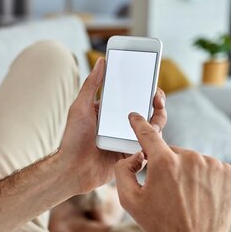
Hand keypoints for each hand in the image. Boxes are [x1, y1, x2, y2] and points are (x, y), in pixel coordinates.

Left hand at [59, 58, 166, 193]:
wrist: (72, 170)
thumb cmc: (73, 139)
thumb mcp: (80, 108)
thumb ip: (91, 85)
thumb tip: (102, 61)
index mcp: (112, 112)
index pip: (134, 97)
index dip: (148, 90)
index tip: (154, 85)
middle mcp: (122, 125)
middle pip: (149, 112)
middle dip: (158, 106)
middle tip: (157, 102)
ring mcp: (128, 141)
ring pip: (153, 131)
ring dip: (156, 125)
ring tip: (151, 125)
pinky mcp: (131, 157)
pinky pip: (149, 150)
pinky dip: (152, 145)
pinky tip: (149, 141)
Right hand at [114, 113, 230, 231]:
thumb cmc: (160, 225)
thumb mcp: (129, 201)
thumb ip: (122, 172)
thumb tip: (130, 156)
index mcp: (164, 163)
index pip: (148, 134)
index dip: (139, 124)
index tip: (135, 116)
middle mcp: (190, 159)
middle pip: (170, 153)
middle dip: (165, 166)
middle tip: (165, 191)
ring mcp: (211, 165)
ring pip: (190, 160)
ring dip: (184, 172)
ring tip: (183, 197)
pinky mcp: (226, 172)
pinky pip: (207, 166)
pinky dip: (201, 176)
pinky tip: (197, 195)